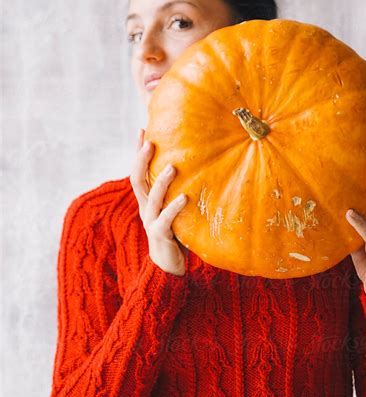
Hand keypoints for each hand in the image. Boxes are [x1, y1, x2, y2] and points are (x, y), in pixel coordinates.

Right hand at [130, 128, 187, 275]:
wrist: (169, 267)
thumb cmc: (176, 234)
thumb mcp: (174, 209)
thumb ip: (178, 190)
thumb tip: (197, 167)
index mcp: (147, 200)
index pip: (138, 171)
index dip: (138, 151)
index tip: (142, 129)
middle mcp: (145, 208)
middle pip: (136, 179)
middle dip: (141, 159)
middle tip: (151, 142)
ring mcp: (150, 222)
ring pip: (151, 197)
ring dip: (161, 181)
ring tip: (173, 167)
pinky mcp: (160, 235)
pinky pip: (165, 219)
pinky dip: (174, 207)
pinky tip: (185, 197)